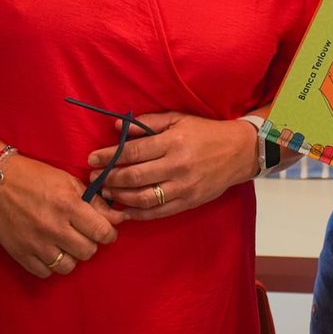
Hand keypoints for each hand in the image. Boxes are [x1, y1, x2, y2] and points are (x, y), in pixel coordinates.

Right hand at [0, 154, 121, 277]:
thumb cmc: (35, 177)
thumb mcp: (68, 181)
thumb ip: (94, 201)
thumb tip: (117, 218)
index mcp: (68, 205)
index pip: (102, 232)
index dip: (109, 233)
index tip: (105, 231)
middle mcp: (53, 227)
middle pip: (88, 251)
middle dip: (91, 243)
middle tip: (83, 234)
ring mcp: (35, 243)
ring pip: (69, 266)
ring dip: (72, 256)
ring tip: (66, 243)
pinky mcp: (20, 254)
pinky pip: (46, 272)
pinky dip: (51, 264)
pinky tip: (49, 250)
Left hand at [89, 113, 257, 219]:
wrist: (240, 151)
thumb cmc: (206, 132)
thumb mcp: (179, 119)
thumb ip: (148, 123)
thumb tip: (118, 127)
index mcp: (174, 142)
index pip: (133, 152)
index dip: (108, 157)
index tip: (92, 160)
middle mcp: (178, 165)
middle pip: (134, 177)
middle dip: (109, 179)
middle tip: (94, 179)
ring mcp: (184, 187)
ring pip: (143, 198)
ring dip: (119, 197)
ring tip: (106, 193)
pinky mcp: (189, 202)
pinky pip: (158, 212)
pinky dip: (138, 214)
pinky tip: (124, 210)